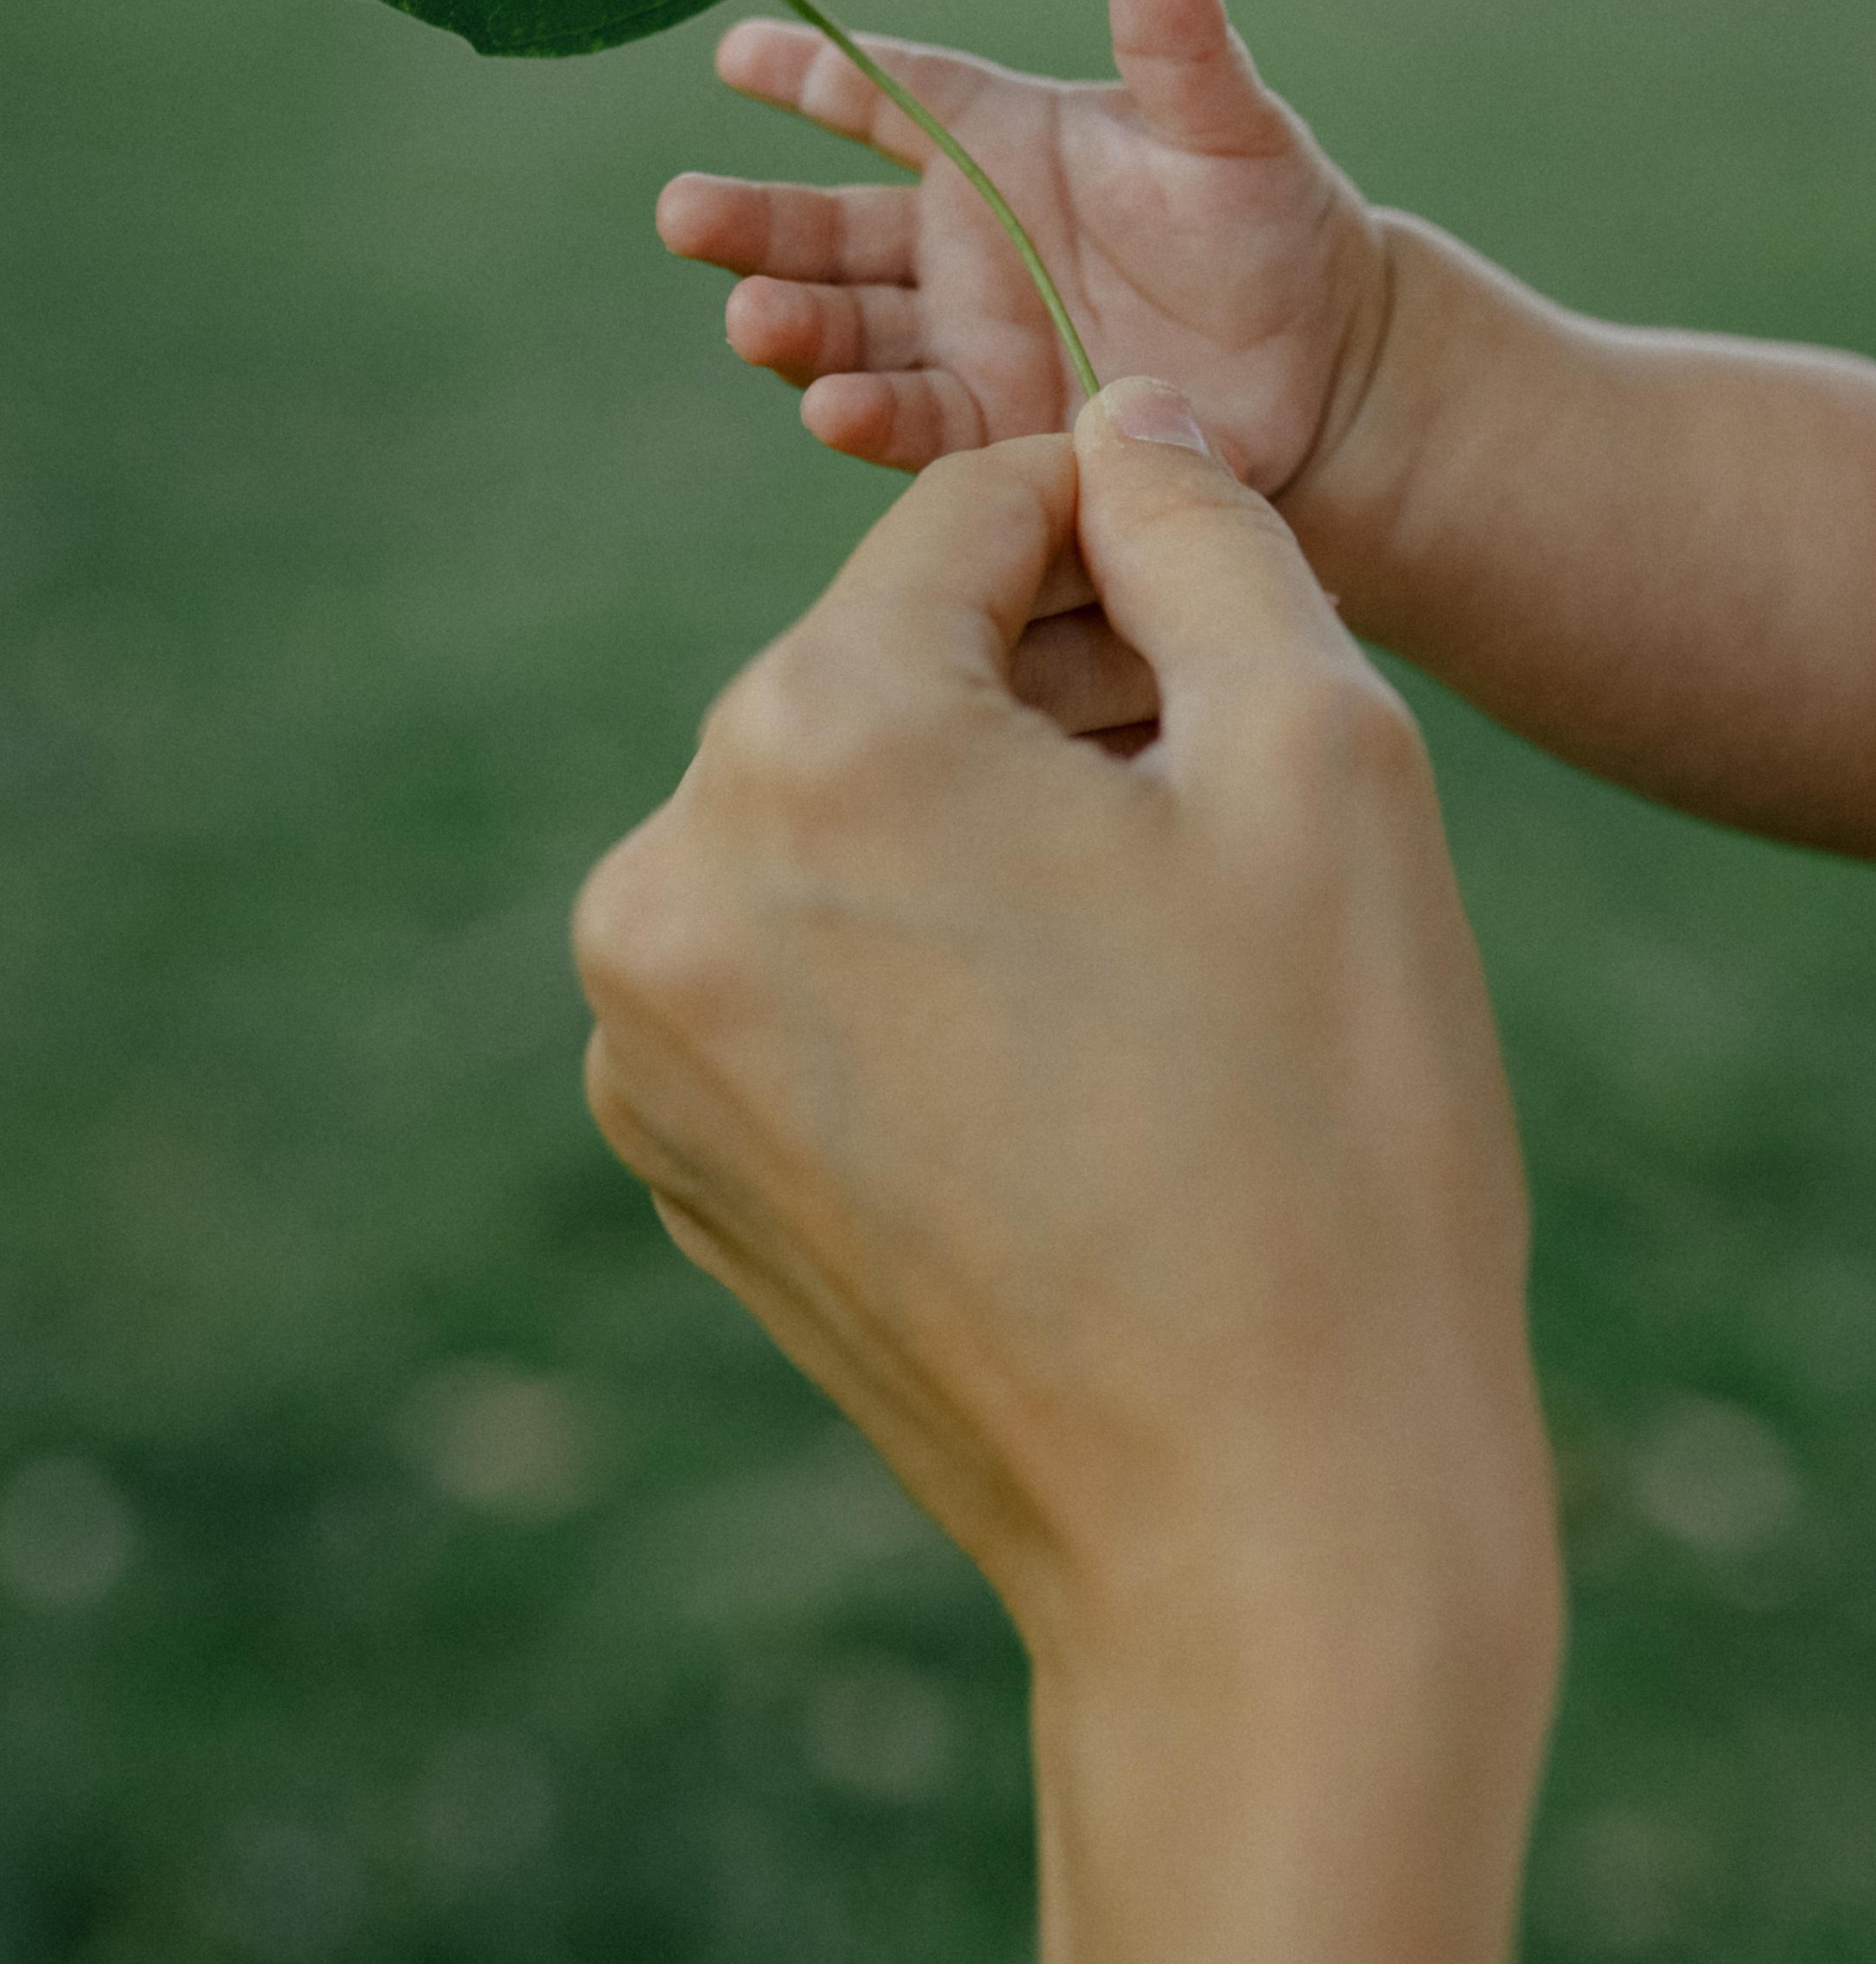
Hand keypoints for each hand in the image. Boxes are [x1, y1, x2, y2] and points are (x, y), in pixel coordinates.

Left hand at [574, 388, 1560, 1963]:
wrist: (1263, 1535)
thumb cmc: (1323, 1133)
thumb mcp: (1322, 754)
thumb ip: (1197, 528)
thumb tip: (1106, 427)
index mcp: (807, 742)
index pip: (968, 521)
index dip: (1123, 556)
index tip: (1218, 669)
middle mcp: (663, 871)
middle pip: (884, 670)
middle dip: (1043, 704)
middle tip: (1202, 842)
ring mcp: (641, 1031)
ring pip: (834, 815)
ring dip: (973, 832)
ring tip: (1134, 976)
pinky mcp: (667, 1153)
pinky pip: (791, 960)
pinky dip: (908, 961)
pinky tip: (1053, 1077)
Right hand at [658, 0, 1388, 486]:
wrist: (1323, 367)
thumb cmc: (1269, 219)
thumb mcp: (1225, 123)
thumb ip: (1178, 41)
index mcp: (994, 140)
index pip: (879, 95)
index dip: (805, 73)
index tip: (730, 51)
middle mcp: (956, 240)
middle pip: (826, 227)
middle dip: (752, 223)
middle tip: (683, 214)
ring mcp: (961, 337)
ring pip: (846, 326)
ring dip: (790, 322)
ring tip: (751, 316)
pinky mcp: (989, 427)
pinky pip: (913, 419)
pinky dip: (867, 415)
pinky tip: (828, 407)